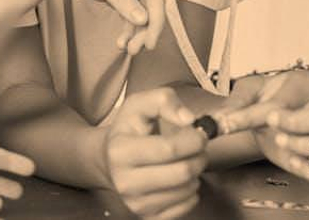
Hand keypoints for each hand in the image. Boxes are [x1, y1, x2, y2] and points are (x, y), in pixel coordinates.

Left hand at [30, 0, 164, 54]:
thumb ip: (123, 0)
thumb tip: (144, 19)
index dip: (156, 22)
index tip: (150, 42)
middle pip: (151, 7)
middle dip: (146, 30)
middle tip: (135, 49)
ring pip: (141, 14)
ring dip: (136, 32)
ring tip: (127, 48)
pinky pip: (129, 14)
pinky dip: (127, 28)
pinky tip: (121, 41)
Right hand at [101, 88, 206, 219]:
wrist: (108, 160)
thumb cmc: (129, 130)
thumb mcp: (140, 105)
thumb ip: (164, 101)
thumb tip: (189, 119)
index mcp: (121, 151)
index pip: (169, 149)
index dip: (193, 140)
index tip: (199, 133)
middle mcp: (125, 182)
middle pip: (182, 172)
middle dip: (199, 157)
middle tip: (198, 148)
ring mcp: (135, 203)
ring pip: (187, 191)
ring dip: (196, 174)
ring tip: (187, 162)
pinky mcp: (147, 217)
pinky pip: (185, 208)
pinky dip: (191, 193)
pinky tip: (181, 180)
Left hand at [218, 71, 308, 182]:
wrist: (270, 115)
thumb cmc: (262, 98)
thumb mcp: (247, 92)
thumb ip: (235, 105)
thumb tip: (219, 121)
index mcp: (304, 84)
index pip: (286, 99)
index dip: (259, 113)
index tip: (233, 121)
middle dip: (299, 124)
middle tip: (270, 126)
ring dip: (308, 147)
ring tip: (280, 142)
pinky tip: (295, 164)